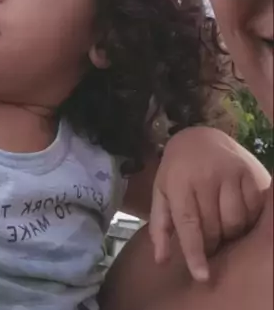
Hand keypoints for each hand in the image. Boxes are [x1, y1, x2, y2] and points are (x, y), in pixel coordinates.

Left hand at [148, 126, 268, 282]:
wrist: (199, 136)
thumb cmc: (177, 169)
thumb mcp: (161, 192)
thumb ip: (160, 225)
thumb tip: (161, 260)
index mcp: (180, 181)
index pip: (189, 223)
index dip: (195, 253)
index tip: (202, 276)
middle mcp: (206, 176)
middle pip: (215, 227)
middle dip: (212, 243)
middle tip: (209, 242)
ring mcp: (230, 173)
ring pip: (236, 221)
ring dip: (230, 234)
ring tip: (222, 229)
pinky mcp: (248, 173)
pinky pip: (253, 209)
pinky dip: (247, 220)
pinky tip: (237, 216)